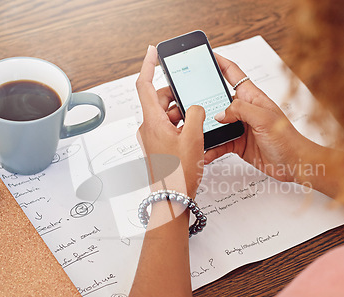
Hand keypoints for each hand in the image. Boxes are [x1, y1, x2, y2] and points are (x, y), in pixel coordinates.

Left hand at [136, 45, 205, 196]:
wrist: (171, 199)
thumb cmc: (179, 174)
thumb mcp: (193, 138)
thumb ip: (195, 114)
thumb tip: (194, 107)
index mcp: (152, 121)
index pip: (145, 84)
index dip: (149, 65)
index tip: (154, 51)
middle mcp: (148, 127)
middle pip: (160, 99)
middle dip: (176, 95)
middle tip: (193, 98)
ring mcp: (152, 138)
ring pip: (166, 114)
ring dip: (181, 112)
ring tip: (197, 122)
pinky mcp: (158, 146)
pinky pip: (168, 127)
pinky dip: (180, 124)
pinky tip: (194, 132)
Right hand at [204, 54, 310, 182]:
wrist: (295, 164)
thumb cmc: (288, 139)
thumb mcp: (264, 118)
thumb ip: (240, 110)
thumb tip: (219, 113)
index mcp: (252, 97)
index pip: (232, 73)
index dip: (219, 62)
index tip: (205, 55)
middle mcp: (245, 109)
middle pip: (218, 99)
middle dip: (202, 100)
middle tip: (188, 102)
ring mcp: (240, 127)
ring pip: (215, 123)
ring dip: (204, 128)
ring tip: (193, 131)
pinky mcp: (238, 143)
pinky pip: (219, 143)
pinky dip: (211, 148)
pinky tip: (205, 152)